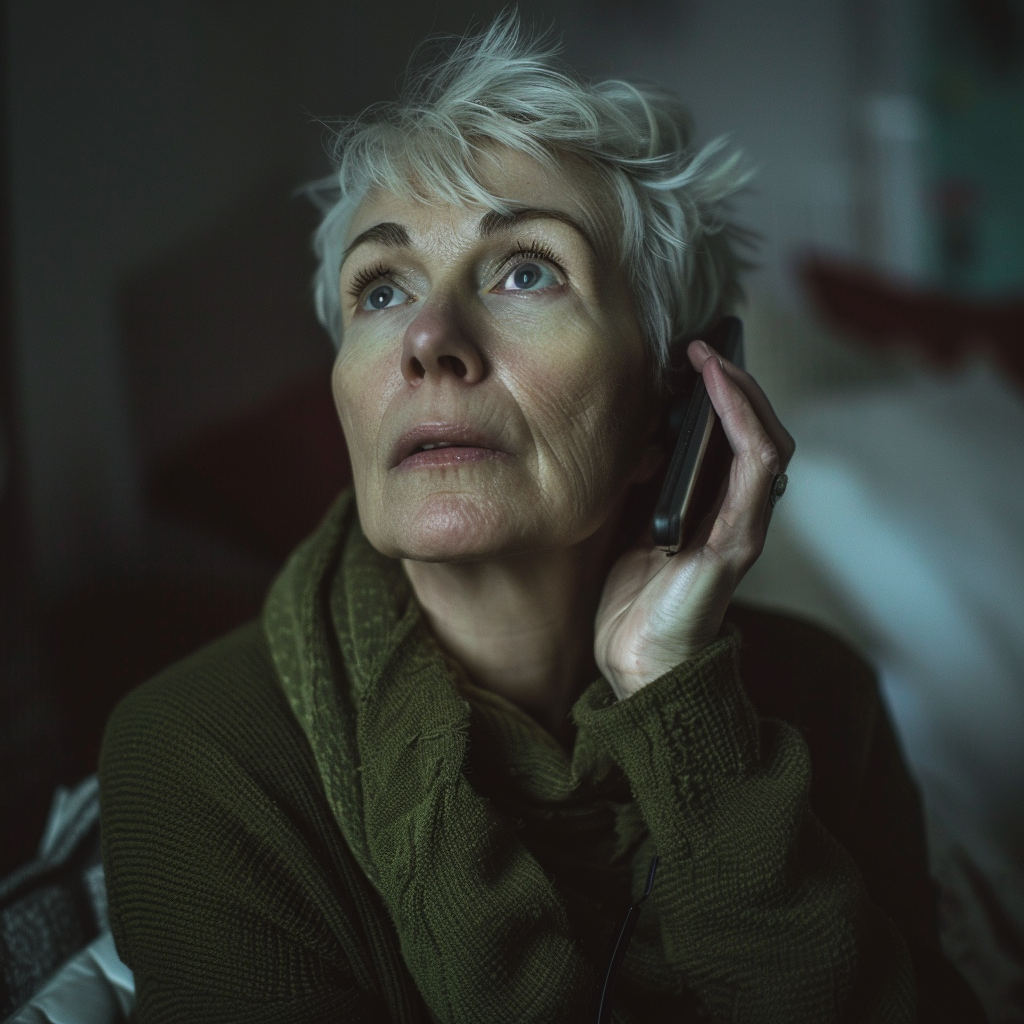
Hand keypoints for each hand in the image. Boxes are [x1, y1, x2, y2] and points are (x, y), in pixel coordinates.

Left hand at [595, 340, 794, 699]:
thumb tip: (641, 431)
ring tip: (711, 357)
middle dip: (735, 382)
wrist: (637, 663)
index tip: (690, 354)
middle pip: (758, 430)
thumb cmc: (634, 599)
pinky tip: (719, 391)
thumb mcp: (631, 524)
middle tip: (701, 345)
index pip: (736, 436)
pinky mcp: (739, 540)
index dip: (721, 392)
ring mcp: (744, 524)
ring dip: (742, 391)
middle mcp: (738, 512)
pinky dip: (743, 421)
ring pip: (767, 440)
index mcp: (714, 507)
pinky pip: (755, 467)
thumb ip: (645, 481)